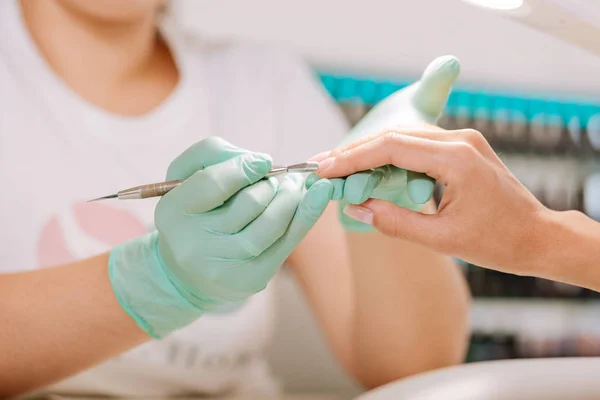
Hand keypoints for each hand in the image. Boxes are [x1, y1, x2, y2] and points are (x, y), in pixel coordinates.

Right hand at [109, 137, 333, 337]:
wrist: (186, 272)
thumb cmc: (192, 211)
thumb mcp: (186, 175)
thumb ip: (214, 154)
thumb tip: (262, 162)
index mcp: (175, 211)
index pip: (214, 184)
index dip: (244, 168)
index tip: (264, 161)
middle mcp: (196, 244)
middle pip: (249, 203)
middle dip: (272, 184)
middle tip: (282, 176)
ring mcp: (225, 265)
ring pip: (272, 224)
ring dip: (291, 198)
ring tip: (295, 185)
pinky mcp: (252, 278)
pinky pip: (287, 242)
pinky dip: (306, 215)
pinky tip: (318, 196)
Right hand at [316, 128, 550, 275]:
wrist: (538, 236)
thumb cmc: (498, 242)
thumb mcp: (441, 239)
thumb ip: (395, 222)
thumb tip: (356, 208)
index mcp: (456, 159)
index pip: (391, 147)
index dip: (352, 158)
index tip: (325, 169)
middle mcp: (460, 140)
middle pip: (394, 137)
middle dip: (355, 152)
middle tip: (323, 166)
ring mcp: (463, 141)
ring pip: (404, 138)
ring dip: (370, 152)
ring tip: (339, 168)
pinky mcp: (463, 148)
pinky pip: (418, 146)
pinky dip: (391, 157)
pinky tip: (371, 168)